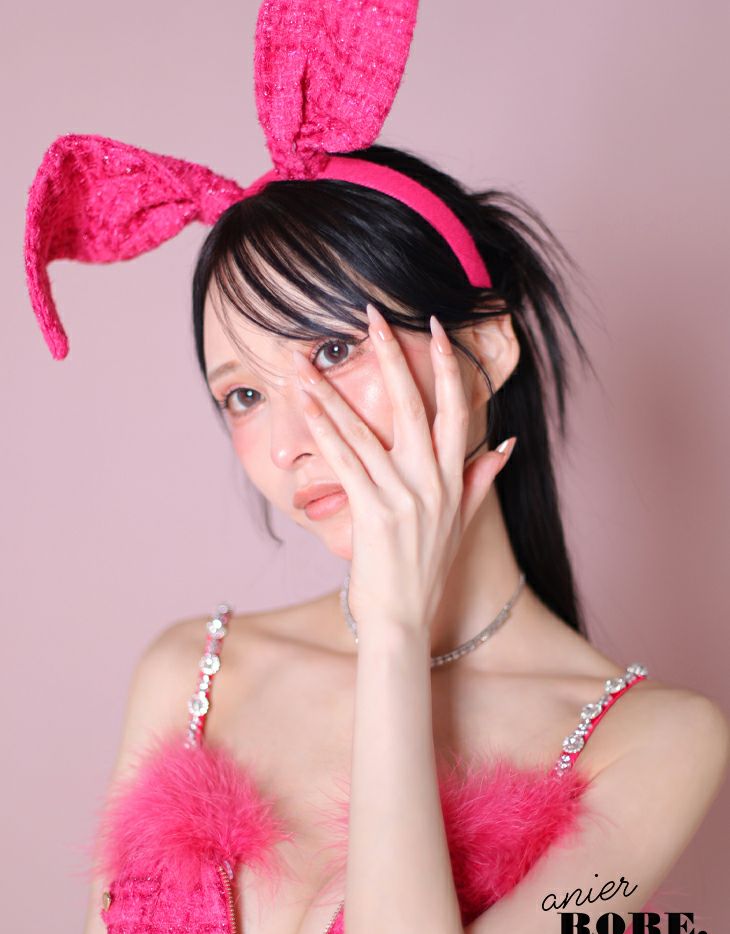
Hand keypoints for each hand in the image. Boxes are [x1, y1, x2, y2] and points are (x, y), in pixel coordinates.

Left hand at [291, 303, 515, 644]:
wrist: (404, 619)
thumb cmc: (427, 571)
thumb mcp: (461, 523)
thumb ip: (481, 481)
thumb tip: (507, 446)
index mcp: (454, 478)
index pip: (456, 409)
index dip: (447, 365)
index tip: (436, 327)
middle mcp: (432, 480)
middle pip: (414, 405)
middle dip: (392, 355)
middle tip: (372, 314)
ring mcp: (404, 495)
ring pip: (366, 429)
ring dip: (334, 390)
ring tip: (309, 358)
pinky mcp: (374, 512)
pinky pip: (345, 461)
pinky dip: (324, 428)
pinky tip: (305, 402)